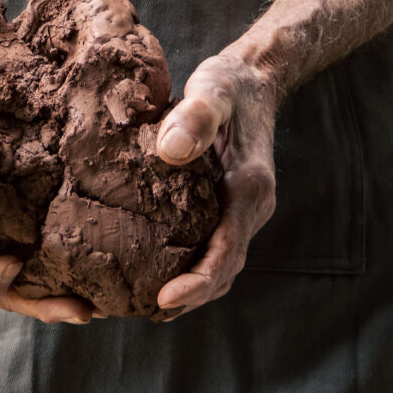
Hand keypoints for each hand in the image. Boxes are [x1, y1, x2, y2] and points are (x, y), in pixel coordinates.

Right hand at [0, 110, 95, 323]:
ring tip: (100, 304)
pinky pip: (49, 254)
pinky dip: (72, 267)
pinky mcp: (28, 224)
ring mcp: (2, 242)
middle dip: (42, 305)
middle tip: (80, 310)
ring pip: (33, 283)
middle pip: (6, 293)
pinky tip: (104, 273)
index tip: (12, 263)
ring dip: (64, 296)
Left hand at [155, 53, 277, 318]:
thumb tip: (169, 153)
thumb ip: (195, 116)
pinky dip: (188, 268)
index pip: (227, 251)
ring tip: (141, 306)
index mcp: (249, 188)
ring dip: (189, 291)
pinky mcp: (227, 208)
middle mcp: (250, 208)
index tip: (164, 300)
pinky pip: (210, 248)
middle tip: (138, 312)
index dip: (197, 282)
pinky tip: (151, 271)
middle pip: (224, 272)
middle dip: (188, 299)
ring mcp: (241, 211)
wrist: (253, 79)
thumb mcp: (211, 88)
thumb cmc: (228, 84)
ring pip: (219, 266)